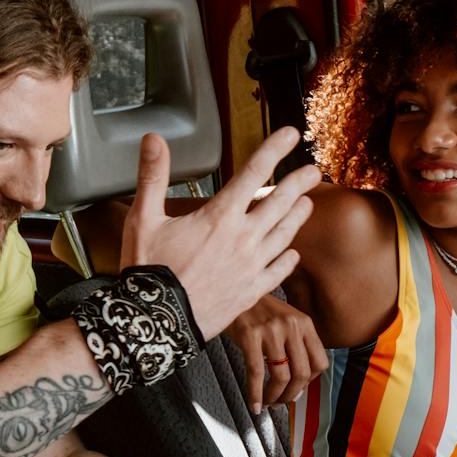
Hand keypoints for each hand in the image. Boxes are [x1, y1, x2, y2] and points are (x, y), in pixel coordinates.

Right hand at [119, 129, 319, 339]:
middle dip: (299, 182)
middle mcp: (243, 238)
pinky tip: (292, 253)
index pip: (253, 173)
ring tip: (307, 203)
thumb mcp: (143, 218)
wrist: (157, 322)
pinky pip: (278, 271)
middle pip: (279, 203)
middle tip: (313, 171)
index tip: (292, 134)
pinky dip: (288, 259)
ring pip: (284, 235)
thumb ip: (153, 176)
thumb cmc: (148, 269)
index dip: (274, 149)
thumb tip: (153, 139)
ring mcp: (251, 266)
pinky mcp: (251, 292)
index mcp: (219, 216)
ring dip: (297, 216)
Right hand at [229, 294, 329, 408]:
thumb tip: (297, 389)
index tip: (298, 389)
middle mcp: (290, 325)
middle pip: (302, 373)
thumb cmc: (255, 310)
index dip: (309, 382)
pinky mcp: (249, 336)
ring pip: (281, 376)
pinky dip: (255, 394)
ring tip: (267, 402)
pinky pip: (256, 373)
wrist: (230, 290)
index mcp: (303, 323)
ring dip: (274, 396)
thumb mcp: (283, 322)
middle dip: (291, 395)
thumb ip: (294, 349)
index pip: (319, 363)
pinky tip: (254, 404)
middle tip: (281, 402)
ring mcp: (270, 330)